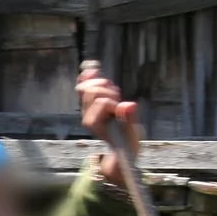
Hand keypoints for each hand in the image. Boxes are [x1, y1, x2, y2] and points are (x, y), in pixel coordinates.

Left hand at [77, 62, 141, 186]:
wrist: (121, 146)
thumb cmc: (127, 142)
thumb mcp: (132, 134)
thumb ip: (129, 119)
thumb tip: (129, 104)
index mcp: (95, 124)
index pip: (102, 102)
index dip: (113, 102)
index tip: (121, 109)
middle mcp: (87, 116)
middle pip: (92, 92)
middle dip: (108, 92)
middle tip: (118, 99)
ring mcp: (87, 109)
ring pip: (88, 87)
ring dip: (104, 86)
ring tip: (115, 95)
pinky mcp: (90, 103)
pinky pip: (84, 85)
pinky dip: (89, 76)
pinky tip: (94, 69)